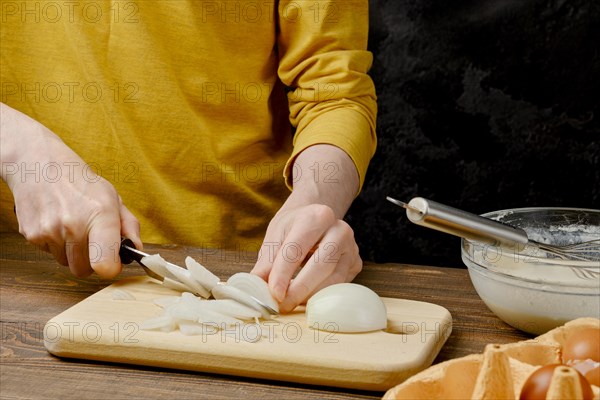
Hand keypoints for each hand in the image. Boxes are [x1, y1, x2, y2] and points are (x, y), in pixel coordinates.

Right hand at [1, 103, 141, 277]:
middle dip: (90, 260)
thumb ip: (128, 226)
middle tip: (91, 239)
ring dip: (71, 252)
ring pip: (66, 263)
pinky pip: (49, 254)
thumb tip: (136, 249)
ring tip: (72, 226)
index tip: (113, 263)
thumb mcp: (113, 198)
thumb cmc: (81, 183)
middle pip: (83, 270)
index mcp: (100, 215)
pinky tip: (57, 222)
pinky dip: (55, 244)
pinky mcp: (31, 235)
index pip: (104, 263)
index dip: (110, 268)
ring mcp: (50, 231)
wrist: (40, 165)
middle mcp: (74, 225)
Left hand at [251, 144, 361, 312]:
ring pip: (334, 279)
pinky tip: (306, 299)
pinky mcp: (356, 264)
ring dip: (311, 296)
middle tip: (282, 305)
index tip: (274, 294)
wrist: (316, 219)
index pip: (297, 248)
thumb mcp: (276, 236)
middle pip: (321, 265)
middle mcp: (339, 229)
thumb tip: (256, 289)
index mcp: (317, 216)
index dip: (283, 274)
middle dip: (299, 289)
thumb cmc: (294, 227)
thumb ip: (267, 262)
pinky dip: (321, 296)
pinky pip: (340, 286)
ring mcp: (352, 247)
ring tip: (291, 303)